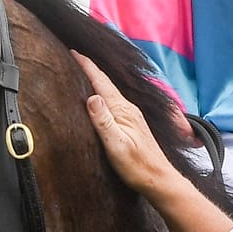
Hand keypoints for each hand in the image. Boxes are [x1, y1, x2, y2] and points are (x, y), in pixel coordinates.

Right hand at [75, 52, 186, 202]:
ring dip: (96, 80)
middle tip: (75, 56)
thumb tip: (91, 96)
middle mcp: (128, 108)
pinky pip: (114, 101)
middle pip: (106, 83)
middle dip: (90, 68)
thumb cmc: (137, 166)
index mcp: (123, 110)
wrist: (158, 179)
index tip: (73, 52)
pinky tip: (100, 98)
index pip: (102, 82)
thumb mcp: (117, 145)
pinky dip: (103, 93)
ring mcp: (131, 115)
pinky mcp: (132, 124)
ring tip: (83, 71)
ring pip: (110, 91)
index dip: (87, 66)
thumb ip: (104, 121)